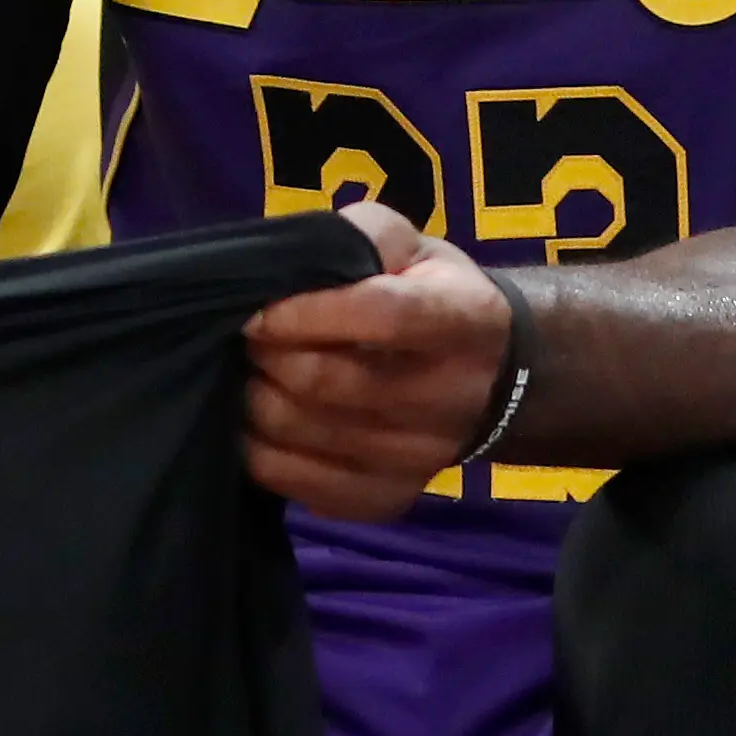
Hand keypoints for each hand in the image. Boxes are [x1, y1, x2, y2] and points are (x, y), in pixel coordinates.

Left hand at [242, 202, 513, 519]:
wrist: (490, 377)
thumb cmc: (431, 294)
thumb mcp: (410, 244)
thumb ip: (358, 236)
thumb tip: (289, 265)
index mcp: (462, 319)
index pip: (380, 316)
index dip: (305, 312)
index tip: (257, 310)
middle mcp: (449, 397)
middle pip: (330, 382)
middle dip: (267, 355)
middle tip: (245, 337)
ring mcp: (420, 459)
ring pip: (304, 433)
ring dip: (255, 399)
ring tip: (252, 372)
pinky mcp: (389, 499)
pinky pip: (299, 484)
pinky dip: (260, 449)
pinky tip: (259, 419)